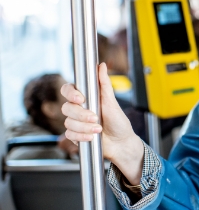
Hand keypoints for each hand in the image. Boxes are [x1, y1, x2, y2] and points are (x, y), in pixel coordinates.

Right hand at [61, 62, 143, 183]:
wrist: (121, 144)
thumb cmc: (118, 122)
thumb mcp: (112, 102)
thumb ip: (105, 84)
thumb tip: (102, 65)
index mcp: (86, 98)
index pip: (68, 90)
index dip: (70, 93)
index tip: (80, 98)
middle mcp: (79, 109)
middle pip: (66, 107)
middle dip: (81, 115)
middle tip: (96, 118)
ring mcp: (76, 123)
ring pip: (68, 122)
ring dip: (84, 127)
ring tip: (98, 129)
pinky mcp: (75, 136)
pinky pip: (69, 135)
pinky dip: (81, 136)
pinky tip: (92, 137)